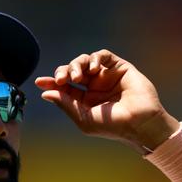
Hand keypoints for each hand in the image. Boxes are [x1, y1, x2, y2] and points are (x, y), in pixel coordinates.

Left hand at [35, 49, 179, 152]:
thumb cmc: (113, 126)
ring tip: (77, 77)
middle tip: (62, 80)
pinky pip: (103, 55)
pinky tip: (92, 68)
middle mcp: (94, 87)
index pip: (64, 88)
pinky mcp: (119, 67)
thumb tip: (45, 93)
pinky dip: (94, 58)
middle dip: (63, 73)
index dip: (51, 83)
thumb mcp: (83, 117)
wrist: (140, 123)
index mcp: (84, 100)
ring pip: (84, 61)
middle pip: (71, 71)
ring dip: (76, 65)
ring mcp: (106, 76)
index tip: (40, 82)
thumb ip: (65, 103)